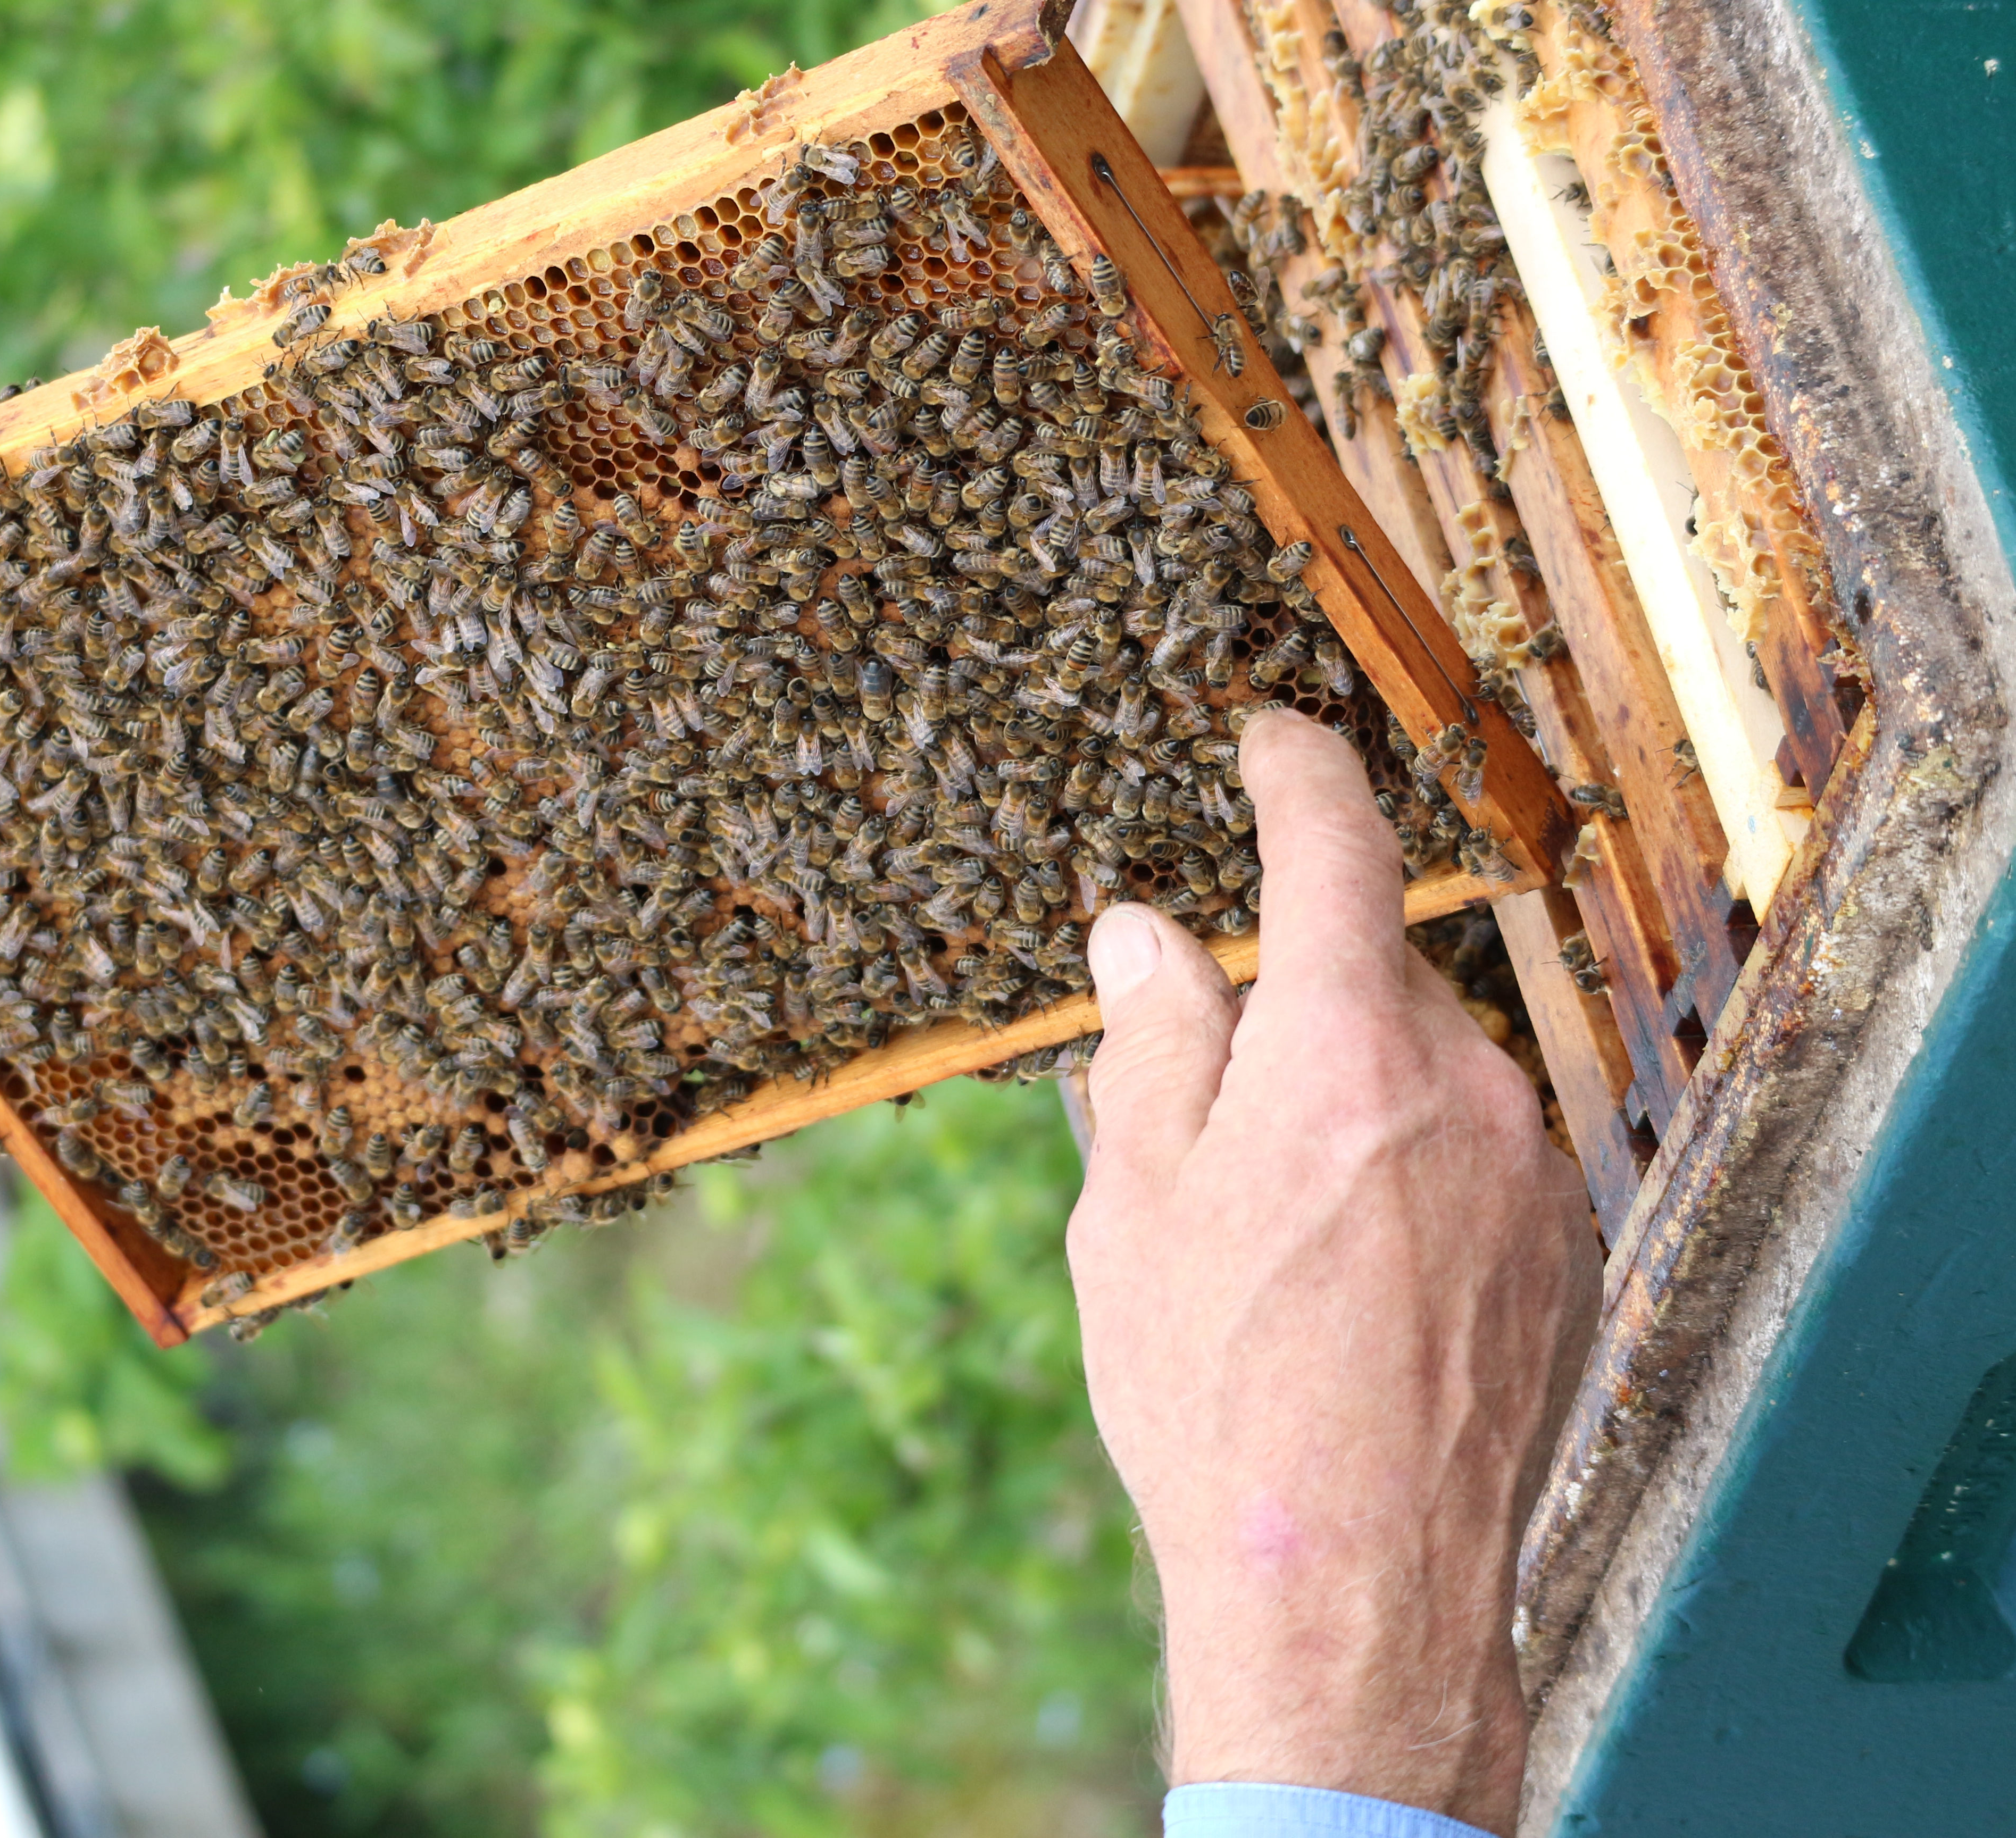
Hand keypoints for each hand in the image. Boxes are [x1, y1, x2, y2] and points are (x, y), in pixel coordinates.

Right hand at [1067, 710, 1598, 1834]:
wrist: (1359, 1587)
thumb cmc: (1216, 1398)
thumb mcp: (1130, 1209)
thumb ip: (1153, 1046)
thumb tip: (1144, 933)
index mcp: (1339, 1053)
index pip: (1328, 850)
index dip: (1292, 772)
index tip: (1268, 737)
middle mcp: (1462, 1086)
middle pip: (1364, 982)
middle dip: (1287, 1014)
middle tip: (1202, 1125)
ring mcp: (1532, 1168)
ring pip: (1422, 1074)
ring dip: (1349, 1108)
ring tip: (1276, 1251)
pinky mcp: (1569, 1245)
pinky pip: (1477, 1156)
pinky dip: (1412, 1177)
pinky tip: (1355, 1289)